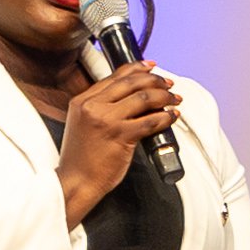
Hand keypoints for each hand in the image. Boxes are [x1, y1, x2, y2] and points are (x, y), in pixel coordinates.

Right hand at [55, 66, 183, 220]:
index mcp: (82, 101)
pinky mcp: (120, 136)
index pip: (115, 76)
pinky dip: (165, 117)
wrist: (76, 182)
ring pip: (144, 97)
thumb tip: (130, 97)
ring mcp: (107, 120)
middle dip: (155, 80)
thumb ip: (99, 108)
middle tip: (168, 85)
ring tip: (174, 100)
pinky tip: (171, 117)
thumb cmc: (81, 159)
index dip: (137, 69)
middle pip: (131, 82)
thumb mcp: (82, 124)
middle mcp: (93, 106)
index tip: (150, 67)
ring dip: (164, 97)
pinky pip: (151, 120)